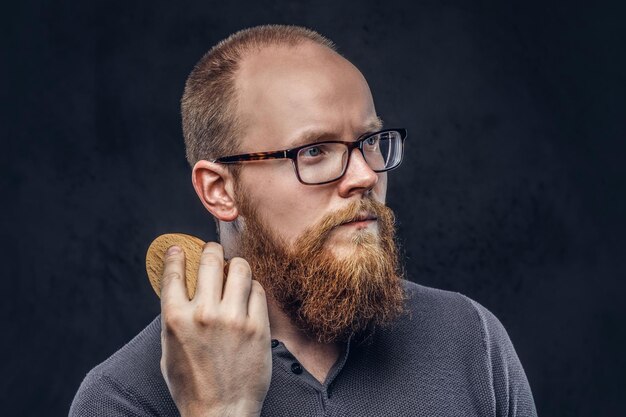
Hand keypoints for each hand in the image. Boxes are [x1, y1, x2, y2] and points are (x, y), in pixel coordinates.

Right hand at [160, 242, 271, 416]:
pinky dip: (252, 288)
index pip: (175, 272)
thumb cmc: (192, 384)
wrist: (221, 412)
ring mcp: (233, 319)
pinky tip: (248, 294)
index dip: (178, 254)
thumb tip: (183, 288)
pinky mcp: (257, 326)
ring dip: (236, 265)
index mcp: (175, 318)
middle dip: (211, 250)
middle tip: (213, 251)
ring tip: (235, 271)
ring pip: (240, 268)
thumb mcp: (169, 349)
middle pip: (210, 260)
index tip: (181, 248)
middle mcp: (204, 313)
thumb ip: (175, 316)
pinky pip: (258, 290)